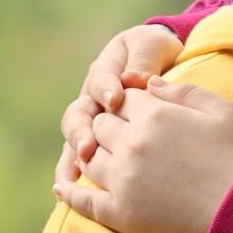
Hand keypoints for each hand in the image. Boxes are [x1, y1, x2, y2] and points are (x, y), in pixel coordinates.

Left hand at [51, 78, 232, 232]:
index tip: (142, 113)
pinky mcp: (121, 214)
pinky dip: (69, 192)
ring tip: (99, 155)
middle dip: (110, 125)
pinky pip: (83, 200)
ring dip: (92, 152)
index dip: (131, 103)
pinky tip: (62, 187)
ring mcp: (123, 180)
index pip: (123, 97)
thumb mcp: (224, 110)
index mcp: (156, 113)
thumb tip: (148, 85)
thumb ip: (184, 91)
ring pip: (89, 157)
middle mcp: (132, 143)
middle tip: (126, 136)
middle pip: (101, 124)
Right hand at [58, 23, 184, 187]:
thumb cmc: (159, 53)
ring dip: (76, 151)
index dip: (106, 88)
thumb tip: (135, 79)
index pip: (100, 80)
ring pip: (74, 137)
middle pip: (79, 114)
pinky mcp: (95, 144)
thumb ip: (144, 58)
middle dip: (82, 128)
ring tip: (84, 162)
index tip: (116, 98)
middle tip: (90, 142)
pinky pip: (77, 158)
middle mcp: (92, 99)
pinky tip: (69, 187)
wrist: (162, 66)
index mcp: (105, 71)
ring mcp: (91, 122)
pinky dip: (71, 172)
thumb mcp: (154, 46)